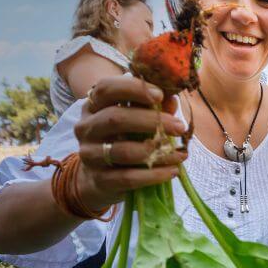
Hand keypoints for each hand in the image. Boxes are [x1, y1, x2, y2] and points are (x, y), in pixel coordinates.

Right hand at [72, 75, 189, 208]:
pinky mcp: (99, 179)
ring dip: (157, 152)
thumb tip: (171, 100)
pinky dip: (153, 175)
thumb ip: (152, 108)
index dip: (133, 89)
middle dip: (151, 121)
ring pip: (123, 151)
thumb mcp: (135, 121)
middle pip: (115, 118)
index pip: (107, 88)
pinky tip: (172, 171)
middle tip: (179, 127)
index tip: (160, 95)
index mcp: (93, 105)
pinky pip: (128, 177)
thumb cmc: (122, 141)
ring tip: (181, 154)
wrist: (99, 179)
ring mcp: (90, 154)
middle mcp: (86, 127)